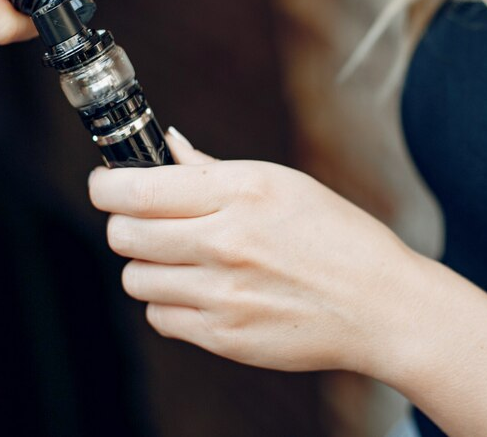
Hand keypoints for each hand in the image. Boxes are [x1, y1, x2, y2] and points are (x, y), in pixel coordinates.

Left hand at [88, 130, 417, 373]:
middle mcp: (226, 241)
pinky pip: (160, 317)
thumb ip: (213, 169)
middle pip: (124, 234)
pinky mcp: (224, 337)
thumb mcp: (282, 184)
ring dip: (147, 266)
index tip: (106, 185)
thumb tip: (167, 149)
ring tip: (180, 259)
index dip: (106, 186)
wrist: (380, 305)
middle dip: (123, 224)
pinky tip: (200, 291)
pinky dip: (169, 303)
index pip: (136, 189)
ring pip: (135, 278)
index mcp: (241, 192)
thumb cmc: (338, 238)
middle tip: (143, 221)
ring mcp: (222, 294)